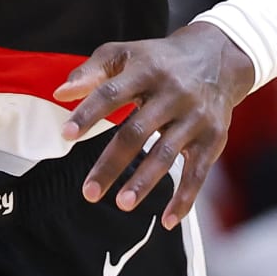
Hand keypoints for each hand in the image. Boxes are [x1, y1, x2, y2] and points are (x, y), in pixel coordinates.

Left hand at [51, 23, 255, 229]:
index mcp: (146, 70)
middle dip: (112, 163)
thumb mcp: (124, 54)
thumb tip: (60, 94)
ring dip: (144, 182)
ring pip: (166, 154)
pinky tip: (168, 221)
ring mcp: (195, 117)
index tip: (65, 135)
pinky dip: (185, 198)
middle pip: (137, 132)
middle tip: (88, 191)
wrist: (216, 57)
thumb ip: (91, 72)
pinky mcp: (213, 138)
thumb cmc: (157, 60)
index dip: (88, 113)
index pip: (111, 93)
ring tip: (121, 204)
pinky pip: (198, 172)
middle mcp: (173, 94)